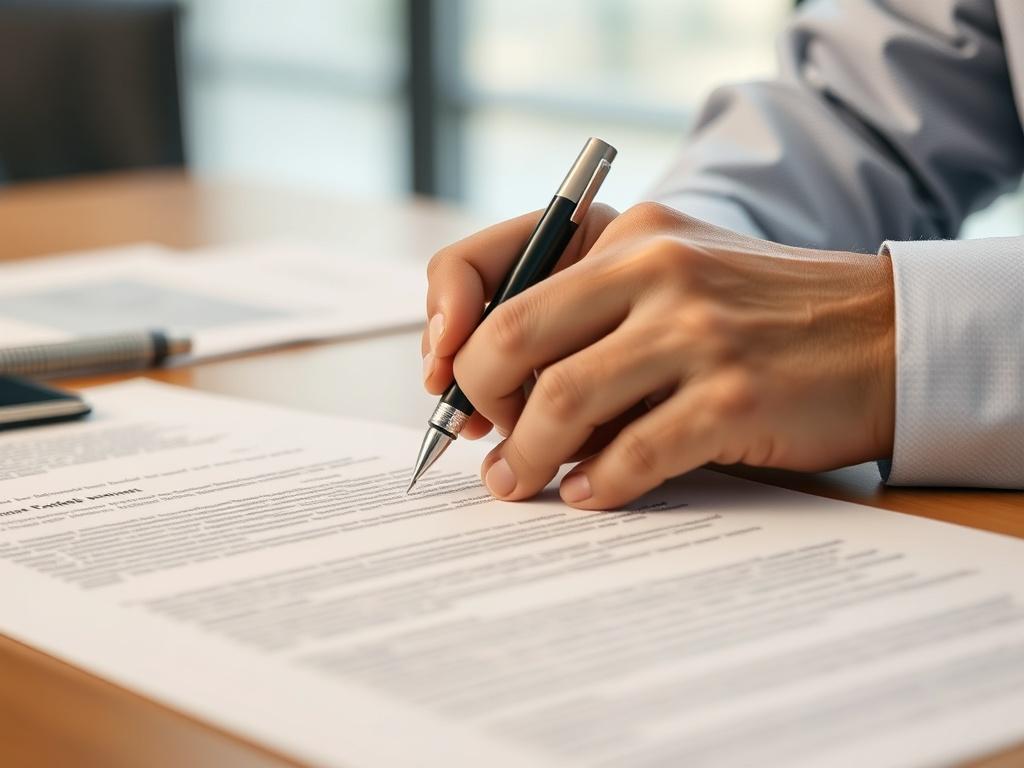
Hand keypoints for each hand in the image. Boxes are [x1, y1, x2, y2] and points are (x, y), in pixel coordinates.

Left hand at [423, 202, 894, 509]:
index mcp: (627, 233)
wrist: (882, 334)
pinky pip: (631, 452)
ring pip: (562, 401)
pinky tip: (589, 494)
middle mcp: (655, 269)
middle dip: (479, 404)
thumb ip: (591, 314)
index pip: (489, 263)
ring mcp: (696, 331)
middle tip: (486, 446)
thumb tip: (500, 395)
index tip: (443, 385)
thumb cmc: (761, 315)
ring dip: (526, 457)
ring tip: (519, 484)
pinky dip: (596, 484)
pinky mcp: (733, 395)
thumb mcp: (673, 278)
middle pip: (510, 339)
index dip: (447, 331)